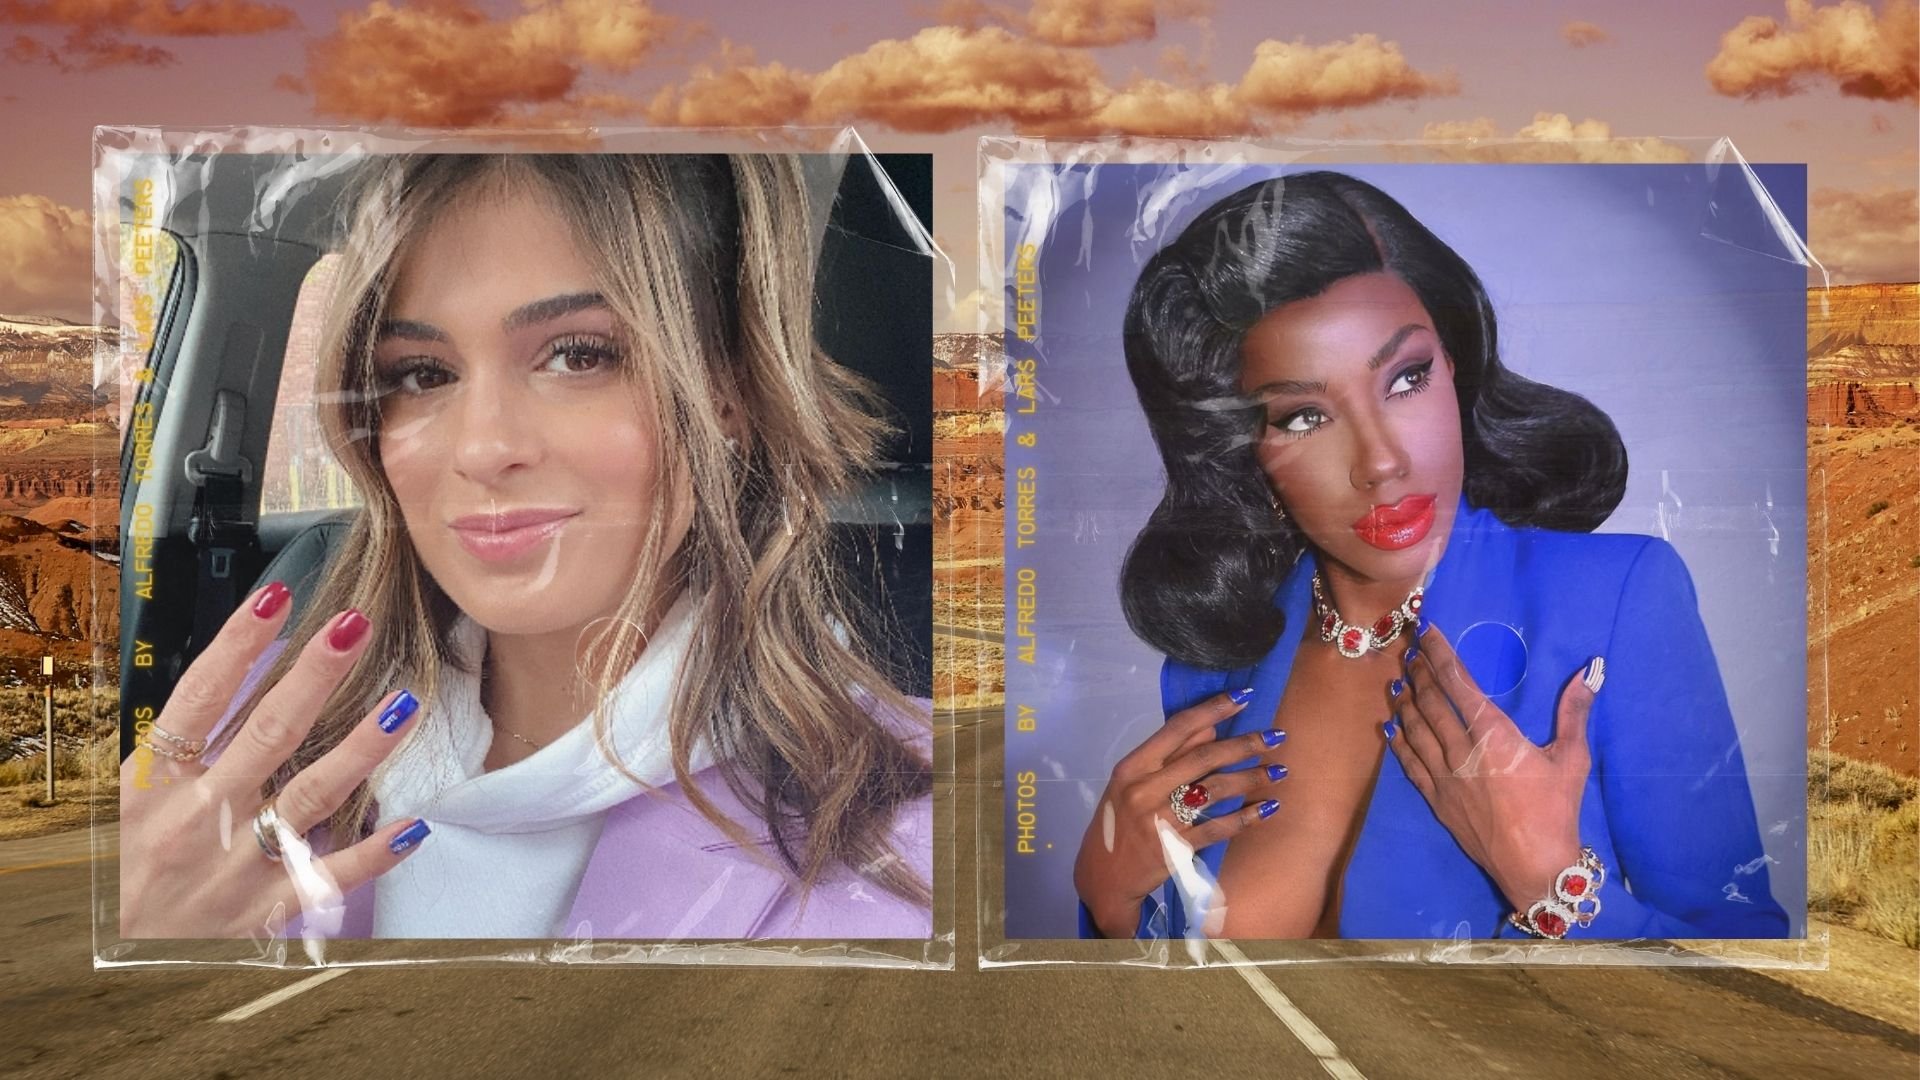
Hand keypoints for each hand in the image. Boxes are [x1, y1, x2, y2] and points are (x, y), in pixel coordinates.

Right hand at [119, 582, 428, 937]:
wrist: (127, 950)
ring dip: (361, 748)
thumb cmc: (144, 857)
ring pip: (310, 796)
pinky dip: (375, 851)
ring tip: (402, 705)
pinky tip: (415, 824)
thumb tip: (247, 661)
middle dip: (315, 676)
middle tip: (355, 626)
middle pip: (267, 734)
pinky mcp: (270, 907)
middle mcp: (198, 817)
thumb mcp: (143, 794)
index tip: (277, 596)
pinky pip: (330, 874)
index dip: (237, 644)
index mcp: (157, 782)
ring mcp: (237, 863)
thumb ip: (189, 740)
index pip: (200, 698)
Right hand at [1073, 689, 1288, 937]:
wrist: (1104, 877)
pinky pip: (1219, 828)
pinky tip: (1267, 808)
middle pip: (1203, 758)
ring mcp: (1160, 821)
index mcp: (1131, 768)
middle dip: (1245, 744)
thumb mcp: (1132, 783)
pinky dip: (1246, 817)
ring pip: (1215, 790)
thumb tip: (1211, 727)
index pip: (1177, 728)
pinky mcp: (1175, 849)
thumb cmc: (1118, 822)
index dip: (1213, 709)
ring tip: (1278, 771)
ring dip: (1251, 778)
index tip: (1243, 697)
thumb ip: (1169, 755)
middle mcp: (1144, 790)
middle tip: (1276, 736)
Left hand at [1388, 622, 1600, 910]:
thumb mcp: (1572, 759)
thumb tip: (1590, 671)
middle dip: (1419, 672)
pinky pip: (1410, 764)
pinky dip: (1399, 742)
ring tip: (1397, 682)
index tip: (1427, 633)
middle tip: (1408, 651)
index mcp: (1495, 736)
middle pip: (1432, 702)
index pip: (1460, 684)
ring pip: (1416, 729)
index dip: (1440, 655)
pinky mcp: (1437, 800)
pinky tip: (1390, 728)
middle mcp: (1463, 752)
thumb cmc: (1557, 811)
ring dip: (1405, 702)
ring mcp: (1445, 777)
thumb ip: (1574, 712)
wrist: (1534, 867)